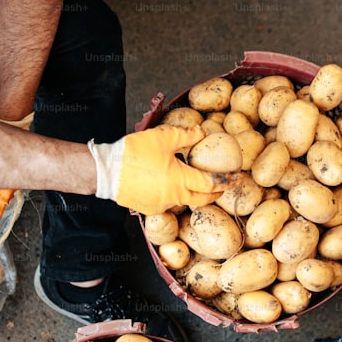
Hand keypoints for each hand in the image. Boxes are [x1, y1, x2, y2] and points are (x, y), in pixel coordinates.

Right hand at [89, 124, 236, 214]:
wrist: (105, 171)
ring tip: (196, 184)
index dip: (226, 180)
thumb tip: (202, 132)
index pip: (211, 183)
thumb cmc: (133, 153)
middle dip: (215, 194)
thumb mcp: (163, 137)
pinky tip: (169, 186)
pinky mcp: (149, 209)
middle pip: (202, 199)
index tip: (236, 178)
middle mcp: (174, 197)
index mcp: (181, 180)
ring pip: (184, 201)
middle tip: (223, 187)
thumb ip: (186, 135)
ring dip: (193, 194)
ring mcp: (161, 206)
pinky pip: (167, 203)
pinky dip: (174, 195)